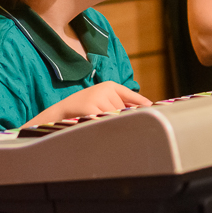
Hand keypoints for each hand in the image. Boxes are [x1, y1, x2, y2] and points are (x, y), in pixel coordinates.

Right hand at [27, 81, 151, 125]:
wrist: (58, 113)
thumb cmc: (82, 109)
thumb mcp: (101, 102)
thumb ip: (119, 105)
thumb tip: (143, 111)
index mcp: (109, 86)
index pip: (131, 96)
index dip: (142, 104)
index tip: (153, 110)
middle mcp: (105, 89)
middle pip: (125, 110)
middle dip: (121, 119)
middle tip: (110, 124)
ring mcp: (98, 97)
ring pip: (116, 117)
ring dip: (111, 124)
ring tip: (96, 123)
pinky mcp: (91, 107)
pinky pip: (106, 121)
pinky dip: (104, 127)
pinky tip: (94, 125)